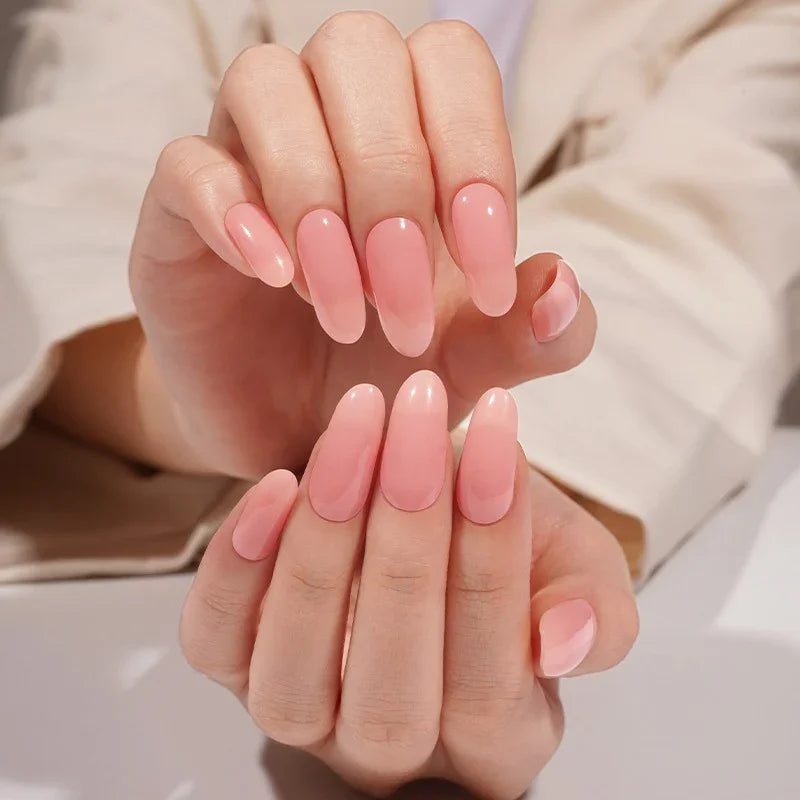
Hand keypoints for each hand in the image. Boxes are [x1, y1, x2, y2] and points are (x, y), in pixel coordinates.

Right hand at [129, 12, 593, 476]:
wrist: (291, 427)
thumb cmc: (381, 374)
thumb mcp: (469, 364)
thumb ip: (527, 333)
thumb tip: (561, 290)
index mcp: (412, 133)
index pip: (451, 65)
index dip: (476, 156)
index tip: (488, 281)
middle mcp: (327, 120)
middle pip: (360, 53)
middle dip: (394, 185)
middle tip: (404, 309)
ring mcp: (243, 155)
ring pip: (268, 84)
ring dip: (318, 197)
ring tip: (341, 307)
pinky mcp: (177, 212)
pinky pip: (188, 164)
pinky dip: (236, 212)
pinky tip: (274, 275)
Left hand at [180, 372, 637, 798]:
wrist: (411, 506)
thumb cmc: (486, 533)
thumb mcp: (565, 557)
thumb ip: (593, 602)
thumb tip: (564, 639)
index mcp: (495, 735)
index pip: (494, 678)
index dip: (494, 551)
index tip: (496, 434)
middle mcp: (392, 749)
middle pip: (393, 689)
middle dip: (408, 540)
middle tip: (418, 421)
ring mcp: (304, 716)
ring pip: (295, 678)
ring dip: (326, 544)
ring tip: (357, 434)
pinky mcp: (233, 668)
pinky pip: (215, 641)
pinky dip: (236, 569)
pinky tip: (277, 486)